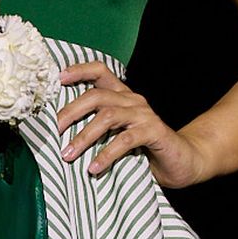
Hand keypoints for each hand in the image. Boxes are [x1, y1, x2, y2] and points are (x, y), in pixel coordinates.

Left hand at [55, 61, 211, 187]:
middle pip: (96, 96)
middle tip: (55, 131)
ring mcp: (144, 115)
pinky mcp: (154, 132)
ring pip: (108, 116)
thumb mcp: (117, 136)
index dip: (79, 71)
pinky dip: (106, 154)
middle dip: (71, 112)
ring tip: (68, 155)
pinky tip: (94, 168)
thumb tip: (60, 135)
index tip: (59, 78)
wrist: (182, 162)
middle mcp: (133, 100)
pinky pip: (125, 140)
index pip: (100, 72)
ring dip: (84, 136)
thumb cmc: (145, 150)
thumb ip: (97, 130)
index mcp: (123, 96)